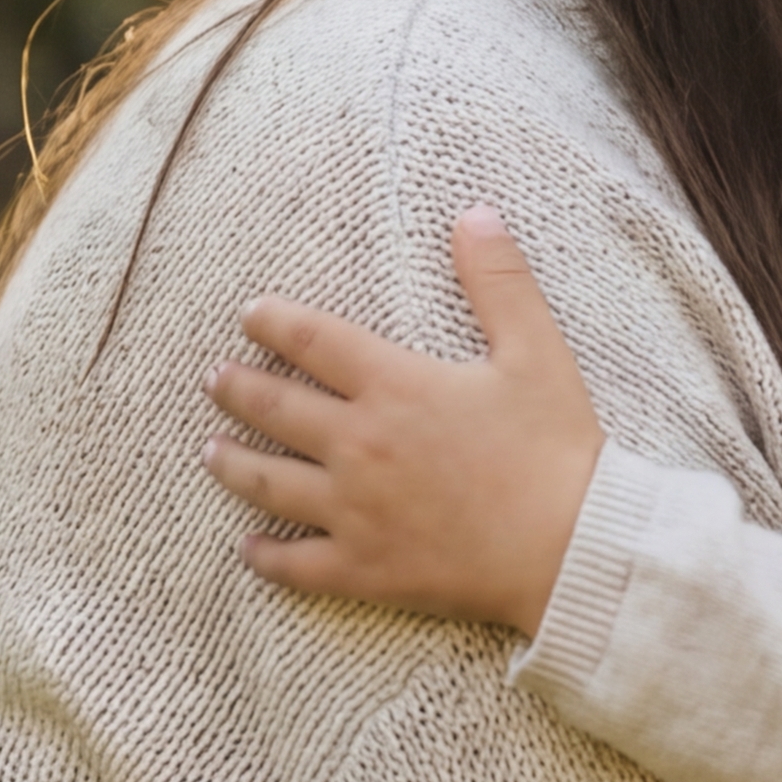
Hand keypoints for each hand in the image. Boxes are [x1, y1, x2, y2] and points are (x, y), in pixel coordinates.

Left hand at [203, 210, 605, 636]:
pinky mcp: (365, 568)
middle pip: (275, 409)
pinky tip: (249, 549)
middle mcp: (360, 445)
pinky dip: (265, 557)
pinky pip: (297, 564)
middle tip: (214, 379)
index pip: (314, 342)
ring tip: (209, 452)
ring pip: (269, 484)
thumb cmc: (556, 449)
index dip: (274, 323)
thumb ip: (499, 280)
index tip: (251, 315)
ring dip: (232, 465)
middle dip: (236, 389)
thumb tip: (474, 214)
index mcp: (395, 387)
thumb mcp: (536, 351)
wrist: (571, 547)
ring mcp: (355, 511)